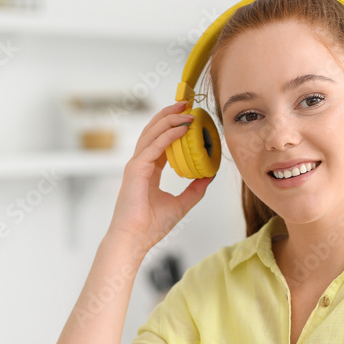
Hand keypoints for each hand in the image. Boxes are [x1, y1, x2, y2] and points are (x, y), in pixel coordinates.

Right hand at [106, 101, 213, 253]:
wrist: (135, 239)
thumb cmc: (150, 226)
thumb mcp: (181, 204)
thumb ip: (195, 189)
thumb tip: (209, 176)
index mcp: (148, 170)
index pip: (160, 141)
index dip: (173, 127)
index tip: (188, 117)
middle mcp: (141, 163)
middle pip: (154, 131)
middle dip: (169, 115)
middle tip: (186, 103)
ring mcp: (136, 165)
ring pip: (152, 133)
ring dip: (169, 119)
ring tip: (186, 110)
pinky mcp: (136, 169)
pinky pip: (154, 146)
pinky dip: (168, 135)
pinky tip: (182, 128)